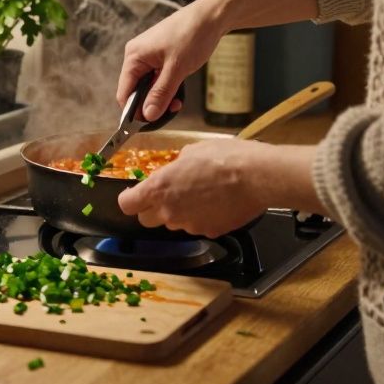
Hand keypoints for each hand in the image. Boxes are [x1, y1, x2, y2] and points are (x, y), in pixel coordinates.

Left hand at [117, 138, 266, 238]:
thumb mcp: (191, 151)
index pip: (127, 204)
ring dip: (179, 212)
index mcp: (159, 188)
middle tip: (168, 194)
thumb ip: (175, 166)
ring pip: (173, 223)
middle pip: (146, 219)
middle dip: (153, 208)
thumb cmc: (225, 158)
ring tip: (201, 194)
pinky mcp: (209, 232)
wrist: (257, 177)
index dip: (130, 199)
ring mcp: (189, 225)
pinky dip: (202, 218)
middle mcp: (169, 211)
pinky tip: (216, 202)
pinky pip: (197, 227)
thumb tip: (175, 170)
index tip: (135, 194)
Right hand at [118, 0, 224, 120]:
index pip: (124, 92)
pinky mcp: (160, 56)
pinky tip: (178, 90)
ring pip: (148, 86)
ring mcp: (149, 55)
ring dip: (161, 96)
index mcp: (134, 56)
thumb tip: (147, 115)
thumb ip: (160, 94)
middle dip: (151, 104)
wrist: (212, 16)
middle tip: (170, 110)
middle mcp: (137, 55)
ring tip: (177, 101)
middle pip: (136, 90)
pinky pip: (157, 78)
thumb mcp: (177, 69)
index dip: (133, 111)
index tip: (148, 124)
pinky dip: (167, 87)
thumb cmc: (192, 35)